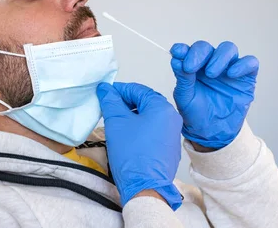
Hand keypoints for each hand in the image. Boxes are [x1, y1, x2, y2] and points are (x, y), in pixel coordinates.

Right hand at [97, 82, 182, 209]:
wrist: (145, 187)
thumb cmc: (132, 154)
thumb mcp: (117, 122)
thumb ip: (110, 101)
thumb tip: (106, 89)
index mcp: (162, 108)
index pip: (138, 90)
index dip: (119, 90)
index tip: (105, 93)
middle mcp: (172, 118)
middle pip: (145, 103)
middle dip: (125, 103)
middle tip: (108, 107)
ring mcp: (172, 134)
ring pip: (149, 117)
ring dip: (132, 116)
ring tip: (116, 122)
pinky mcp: (169, 148)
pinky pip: (153, 131)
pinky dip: (140, 129)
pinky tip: (127, 136)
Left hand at [170, 41, 258, 148]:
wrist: (213, 132)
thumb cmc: (197, 113)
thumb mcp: (185, 97)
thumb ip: (183, 78)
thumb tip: (176, 59)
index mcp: (193, 66)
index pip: (188, 51)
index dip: (183, 49)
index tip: (177, 52)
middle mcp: (210, 63)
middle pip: (207, 47)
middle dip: (198, 53)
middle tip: (191, 68)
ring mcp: (229, 68)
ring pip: (228, 49)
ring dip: (219, 57)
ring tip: (211, 73)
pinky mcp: (246, 77)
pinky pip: (250, 62)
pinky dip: (241, 64)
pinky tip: (231, 74)